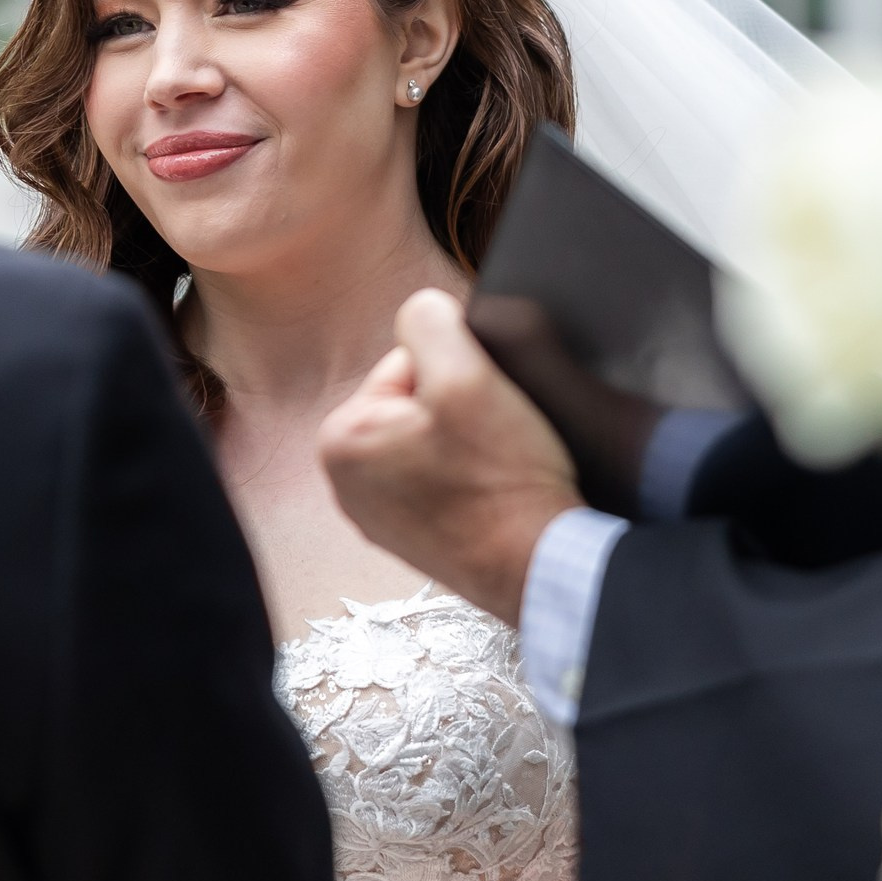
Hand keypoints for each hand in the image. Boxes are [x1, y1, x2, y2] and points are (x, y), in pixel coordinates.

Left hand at [318, 289, 583, 623]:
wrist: (542, 566)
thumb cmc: (503, 479)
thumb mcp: (465, 374)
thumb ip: (429, 321)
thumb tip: (421, 313)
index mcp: (340, 440)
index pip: (407, 364)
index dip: (457, 375)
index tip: (481, 412)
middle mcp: (345, 483)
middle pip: (417, 402)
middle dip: (459, 410)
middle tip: (492, 443)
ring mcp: (378, 516)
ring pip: (434, 439)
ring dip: (468, 444)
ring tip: (494, 469)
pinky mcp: (414, 539)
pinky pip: (443, 480)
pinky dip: (470, 481)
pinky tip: (491, 494)